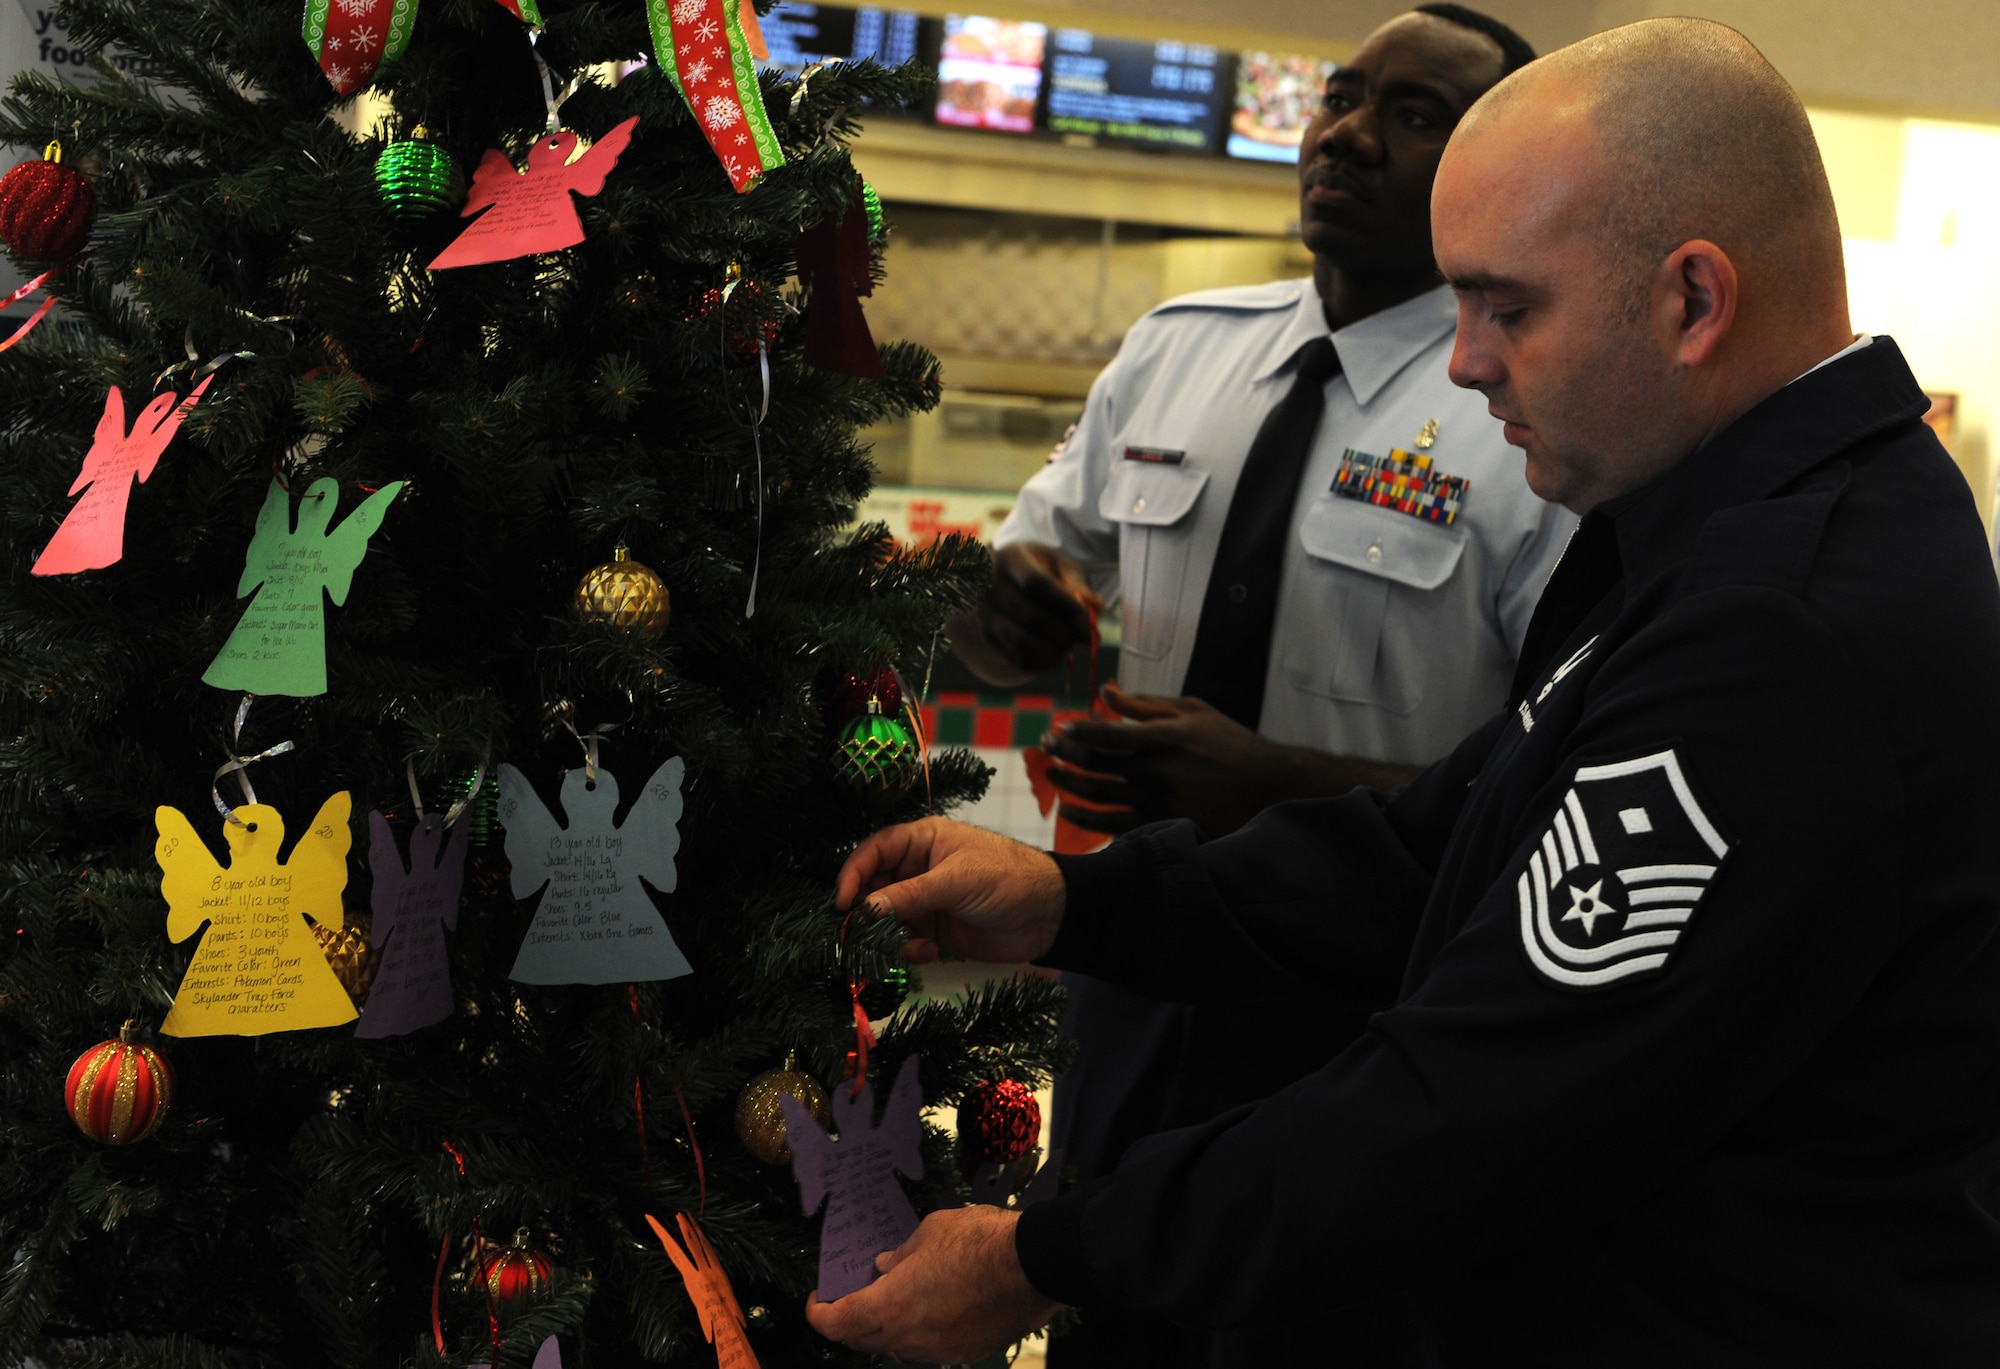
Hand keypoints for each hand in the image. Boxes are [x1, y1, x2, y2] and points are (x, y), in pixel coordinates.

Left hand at [804, 1206, 1061, 1361]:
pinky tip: (938, 1302)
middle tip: (857, 1292)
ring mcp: (938, 1350)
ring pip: (898, 1346)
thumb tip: (884, 1267)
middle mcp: (908, 1338)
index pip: (835, 1324)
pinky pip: (931, 1346)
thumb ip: (900, 1254)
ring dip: (889, 1325)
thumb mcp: (930, 1230)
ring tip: (901, 1293)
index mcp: (890, 1306)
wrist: (1034, 1265)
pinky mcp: (965, 1353)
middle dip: (851, 1319)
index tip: (820, 1297)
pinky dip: (923, 1328)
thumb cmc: (978, 1240)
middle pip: (862, 1341)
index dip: (818, 1313)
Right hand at [836, 818, 1065, 963]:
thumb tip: (864, 911)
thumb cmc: (1008, 879)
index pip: (874, 852)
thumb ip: (910, 895)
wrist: (1050, 916)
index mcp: (922, 841)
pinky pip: (903, 941)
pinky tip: (927, 952)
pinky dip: (907, 950)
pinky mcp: (934, 931)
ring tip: (902, 948)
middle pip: (872, 889)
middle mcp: (917, 869)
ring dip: (886, 937)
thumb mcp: (958, 881)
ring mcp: (925, 901)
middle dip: (864, 913)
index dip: (852, 874)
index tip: (839, 903)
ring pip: (885, 920)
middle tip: (857, 936)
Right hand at [948, 544, 1099, 684]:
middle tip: (1084, 637)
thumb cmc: (1042, 569)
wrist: (1007, 580)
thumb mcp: (1062, 566)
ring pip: (1021, 643)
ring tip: (1069, 646)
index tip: (1089, 622)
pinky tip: (1056, 658)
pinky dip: (1042, 664)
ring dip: (1053, 651)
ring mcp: (983, 613)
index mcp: (1010, 558)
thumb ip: (1078, 584)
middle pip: (1029, 617)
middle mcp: (988, 586)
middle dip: (1063, 633)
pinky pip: (1016, 659)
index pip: (1036, 584)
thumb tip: (1095, 608)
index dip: (1066, 606)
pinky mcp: (987, 637)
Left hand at [1043, 684, 1422, 835]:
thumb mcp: (1192, 710)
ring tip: (1051, 774)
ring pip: (1096, 794)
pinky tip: (1070, 811)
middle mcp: (1153, 770)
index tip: (1058, 727)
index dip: (1075, 731)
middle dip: (1064, 754)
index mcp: (1160, 737)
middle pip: (1093, 763)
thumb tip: (1106, 693)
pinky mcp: (1160, 824)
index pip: (1104, 733)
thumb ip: (1146, 704)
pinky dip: (1086, 818)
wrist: (1265, 786)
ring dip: (1067, 784)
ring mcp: (1155, 800)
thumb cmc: (1229, 742)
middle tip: (1047, 747)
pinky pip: (1112, 824)